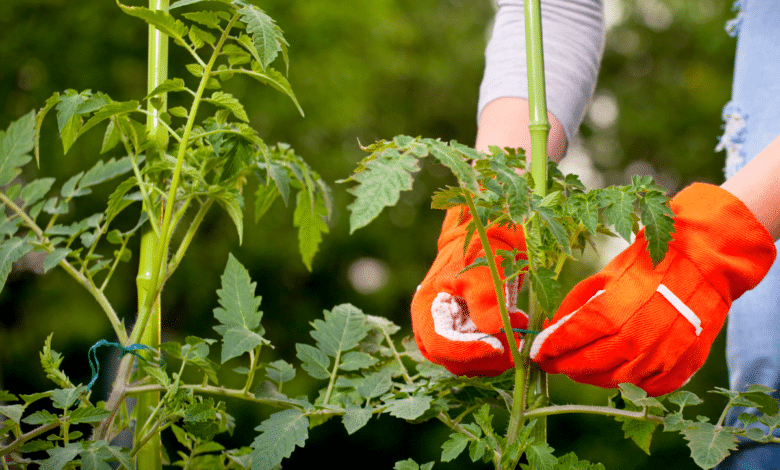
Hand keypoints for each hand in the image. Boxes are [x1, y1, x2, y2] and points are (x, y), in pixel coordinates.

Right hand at [411, 206, 527, 375]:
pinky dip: (503, 351)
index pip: (439, 345)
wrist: (491, 239)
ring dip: (498, 355)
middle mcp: (434, 329)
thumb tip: (493, 329)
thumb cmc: (482, 248)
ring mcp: (452, 337)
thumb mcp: (484, 268)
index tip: (497, 345)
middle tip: (518, 338)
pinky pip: (484, 358)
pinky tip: (517, 329)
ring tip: (519, 325)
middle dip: (488, 355)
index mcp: (426, 310)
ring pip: (472, 365)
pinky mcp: (471, 340)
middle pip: (455, 361)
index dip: (466, 350)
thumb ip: (486, 298)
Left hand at [530, 183, 776, 395]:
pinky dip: (631, 385)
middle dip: (566, 366)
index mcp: (613, 310)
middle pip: (590, 364)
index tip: (538, 353)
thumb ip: (577, 303)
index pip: (572, 339)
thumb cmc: (650, 263)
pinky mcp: (684, 364)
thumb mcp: (606, 275)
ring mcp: (662, 354)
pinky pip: (651, 387)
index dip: (551, 348)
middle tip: (554, 364)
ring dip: (593, 378)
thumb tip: (553, 327)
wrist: (705, 262)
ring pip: (617, 380)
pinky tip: (618, 374)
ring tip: (581, 369)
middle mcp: (636, 337)